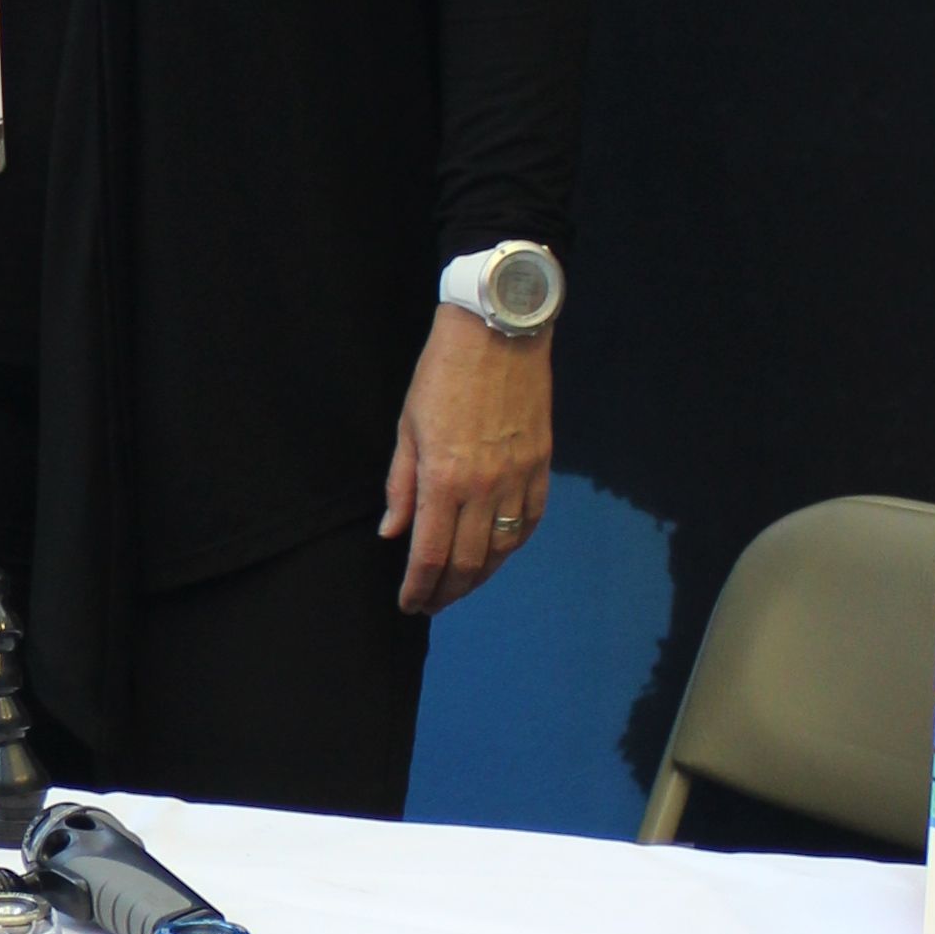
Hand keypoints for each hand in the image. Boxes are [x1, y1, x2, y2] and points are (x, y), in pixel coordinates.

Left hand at [380, 310, 551, 617]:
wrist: (498, 330)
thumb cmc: (442, 374)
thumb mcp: (407, 427)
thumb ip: (400, 485)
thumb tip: (393, 533)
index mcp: (442, 479)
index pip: (430, 554)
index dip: (419, 587)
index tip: (409, 603)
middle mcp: (483, 487)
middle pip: (468, 562)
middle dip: (447, 592)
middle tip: (432, 603)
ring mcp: (518, 478)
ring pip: (502, 550)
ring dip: (480, 577)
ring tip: (460, 586)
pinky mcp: (541, 465)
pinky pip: (529, 522)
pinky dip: (512, 546)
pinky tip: (497, 553)